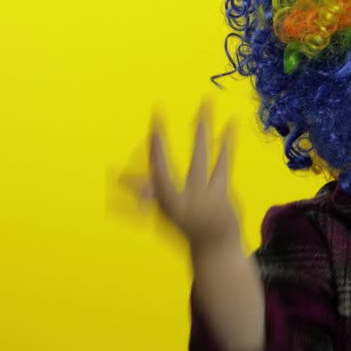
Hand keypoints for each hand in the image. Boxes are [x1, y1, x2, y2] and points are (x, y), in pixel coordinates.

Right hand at [119, 101, 241, 250]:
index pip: (161, 169)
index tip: (155, 123)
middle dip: (193, 131)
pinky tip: (231, 123)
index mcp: (170, 202)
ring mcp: (210, 195)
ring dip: (209, 130)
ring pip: (210, 157)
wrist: (214, 245)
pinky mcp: (225, 192)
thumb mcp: (162, 210)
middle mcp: (191, 198)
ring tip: (209, 105)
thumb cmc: (184, 223)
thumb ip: (145, 191)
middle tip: (187, 107)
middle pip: (195, 159)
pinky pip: (225, 163)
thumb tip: (119, 176)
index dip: (157, 146)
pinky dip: (227, 143)